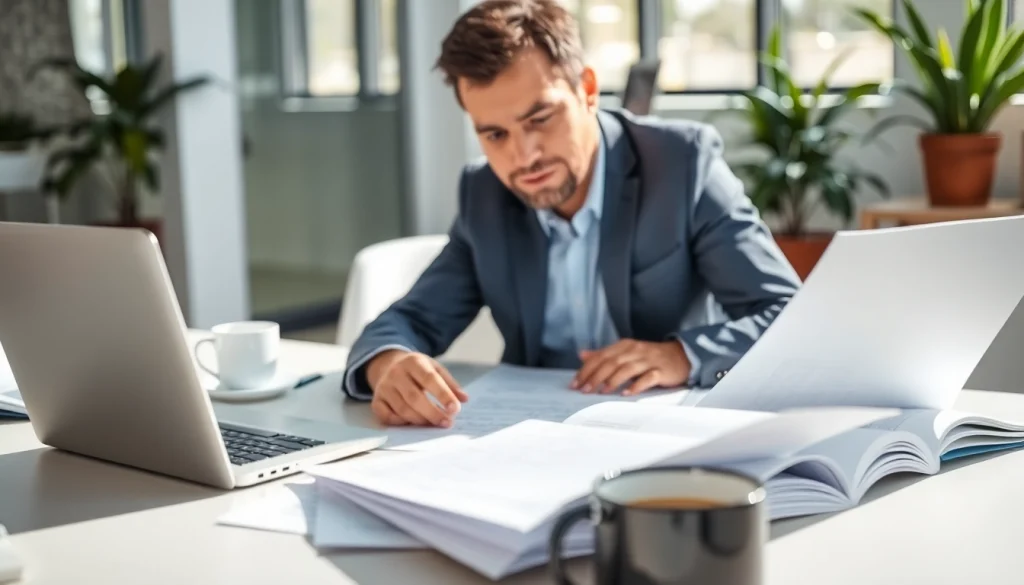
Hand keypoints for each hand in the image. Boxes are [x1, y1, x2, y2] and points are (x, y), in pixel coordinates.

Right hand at [366, 350, 468, 426]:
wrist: (388, 364)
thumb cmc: (417, 370)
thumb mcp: (434, 368)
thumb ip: (450, 383)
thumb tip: (464, 399)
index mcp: (413, 362)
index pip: (429, 379)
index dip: (443, 395)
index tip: (455, 409)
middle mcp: (396, 373)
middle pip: (414, 397)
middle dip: (432, 412)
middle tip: (447, 422)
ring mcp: (384, 387)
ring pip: (402, 409)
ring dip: (420, 420)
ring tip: (434, 423)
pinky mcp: (376, 400)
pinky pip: (386, 416)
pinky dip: (400, 423)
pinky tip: (413, 424)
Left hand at [572, 339, 690, 395]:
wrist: (681, 356)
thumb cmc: (649, 357)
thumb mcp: (625, 352)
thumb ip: (604, 354)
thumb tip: (582, 355)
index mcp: (624, 346)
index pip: (601, 356)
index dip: (587, 369)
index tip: (575, 383)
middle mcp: (635, 351)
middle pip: (612, 362)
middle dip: (596, 376)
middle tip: (584, 389)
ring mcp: (649, 360)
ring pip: (627, 369)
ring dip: (612, 381)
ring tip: (601, 391)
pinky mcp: (661, 371)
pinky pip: (648, 378)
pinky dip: (636, 385)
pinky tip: (626, 393)